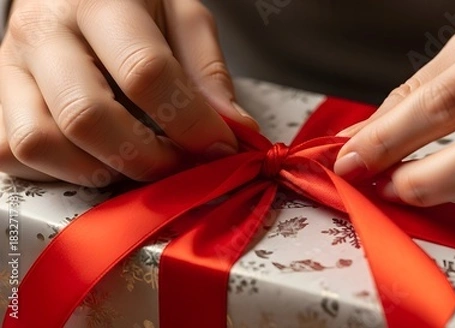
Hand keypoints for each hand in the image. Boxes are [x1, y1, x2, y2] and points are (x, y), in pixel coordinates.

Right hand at [0, 0, 257, 186]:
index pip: (145, 72)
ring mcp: (11, 68)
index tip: (221, 147)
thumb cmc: (132, 2)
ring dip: (98, 171)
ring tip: (136, 164)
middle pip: (87, 116)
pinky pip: (9, 154)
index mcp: (101, 1)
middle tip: (179, 166)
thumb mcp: (182, 15)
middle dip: (145, 159)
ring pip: (39, 142)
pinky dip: (56, 172)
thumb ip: (208, 71)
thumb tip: (235, 129)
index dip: (190, 122)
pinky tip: (93, 160)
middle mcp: (45, 33)